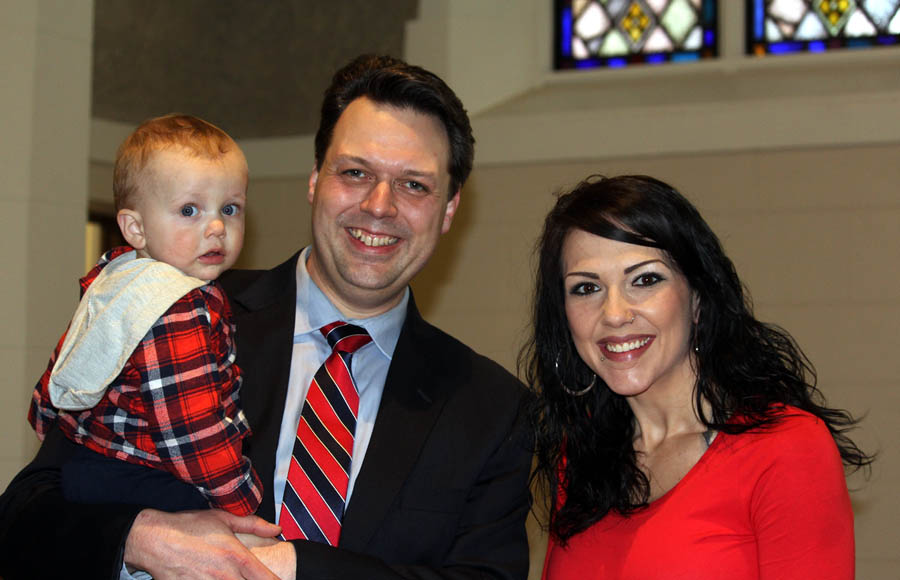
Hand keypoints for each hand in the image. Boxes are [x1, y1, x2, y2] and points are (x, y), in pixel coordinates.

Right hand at [124, 508, 281, 579]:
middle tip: (252, 577)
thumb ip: (253, 525)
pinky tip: (214, 579)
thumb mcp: (223, 518)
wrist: (154, 540)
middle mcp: (225, 576)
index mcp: (237, 558)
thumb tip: (277, 530)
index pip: (266, 579)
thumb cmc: (189, 527)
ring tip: (229, 577)